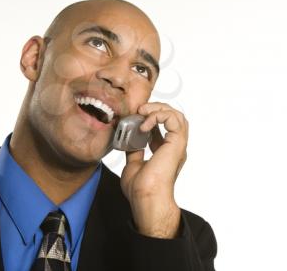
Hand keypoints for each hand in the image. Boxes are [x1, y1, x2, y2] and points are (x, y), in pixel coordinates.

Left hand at [120, 102, 188, 237]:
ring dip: (159, 109)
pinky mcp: (176, 143)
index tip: (136, 116)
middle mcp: (174, 147)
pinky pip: (173, 119)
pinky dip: (158, 116)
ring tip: (143, 111)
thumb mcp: (133, 164)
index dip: (152, 116)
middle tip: (141, 110)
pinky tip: (144, 124)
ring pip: (177, 115)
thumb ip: (134, 152)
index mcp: (167, 151)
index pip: (165, 126)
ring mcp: (177, 145)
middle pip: (175, 117)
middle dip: (157, 108)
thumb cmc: (141, 189)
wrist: (146, 198)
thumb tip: (129, 141)